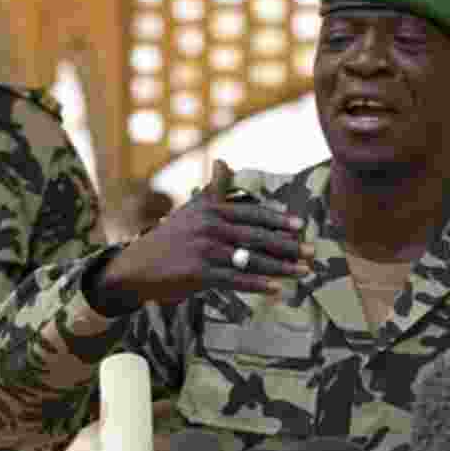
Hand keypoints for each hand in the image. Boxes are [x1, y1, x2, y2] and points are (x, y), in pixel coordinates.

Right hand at [93, 160, 312, 309]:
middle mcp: (208, 226)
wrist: (137, 267)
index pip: (251, 213)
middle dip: (287, 245)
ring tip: (303, 273)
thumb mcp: (191, 210)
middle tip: (312, 252)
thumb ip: (213, 189)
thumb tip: (223, 161)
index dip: (277, 220)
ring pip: (250, 259)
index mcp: (210, 209)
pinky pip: (234, 280)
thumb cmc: (170, 238)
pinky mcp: (198, 273)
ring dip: (280, 267)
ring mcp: (203, 250)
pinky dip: (257, 285)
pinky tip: (276, 289)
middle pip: (256, 237)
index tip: (301, 226)